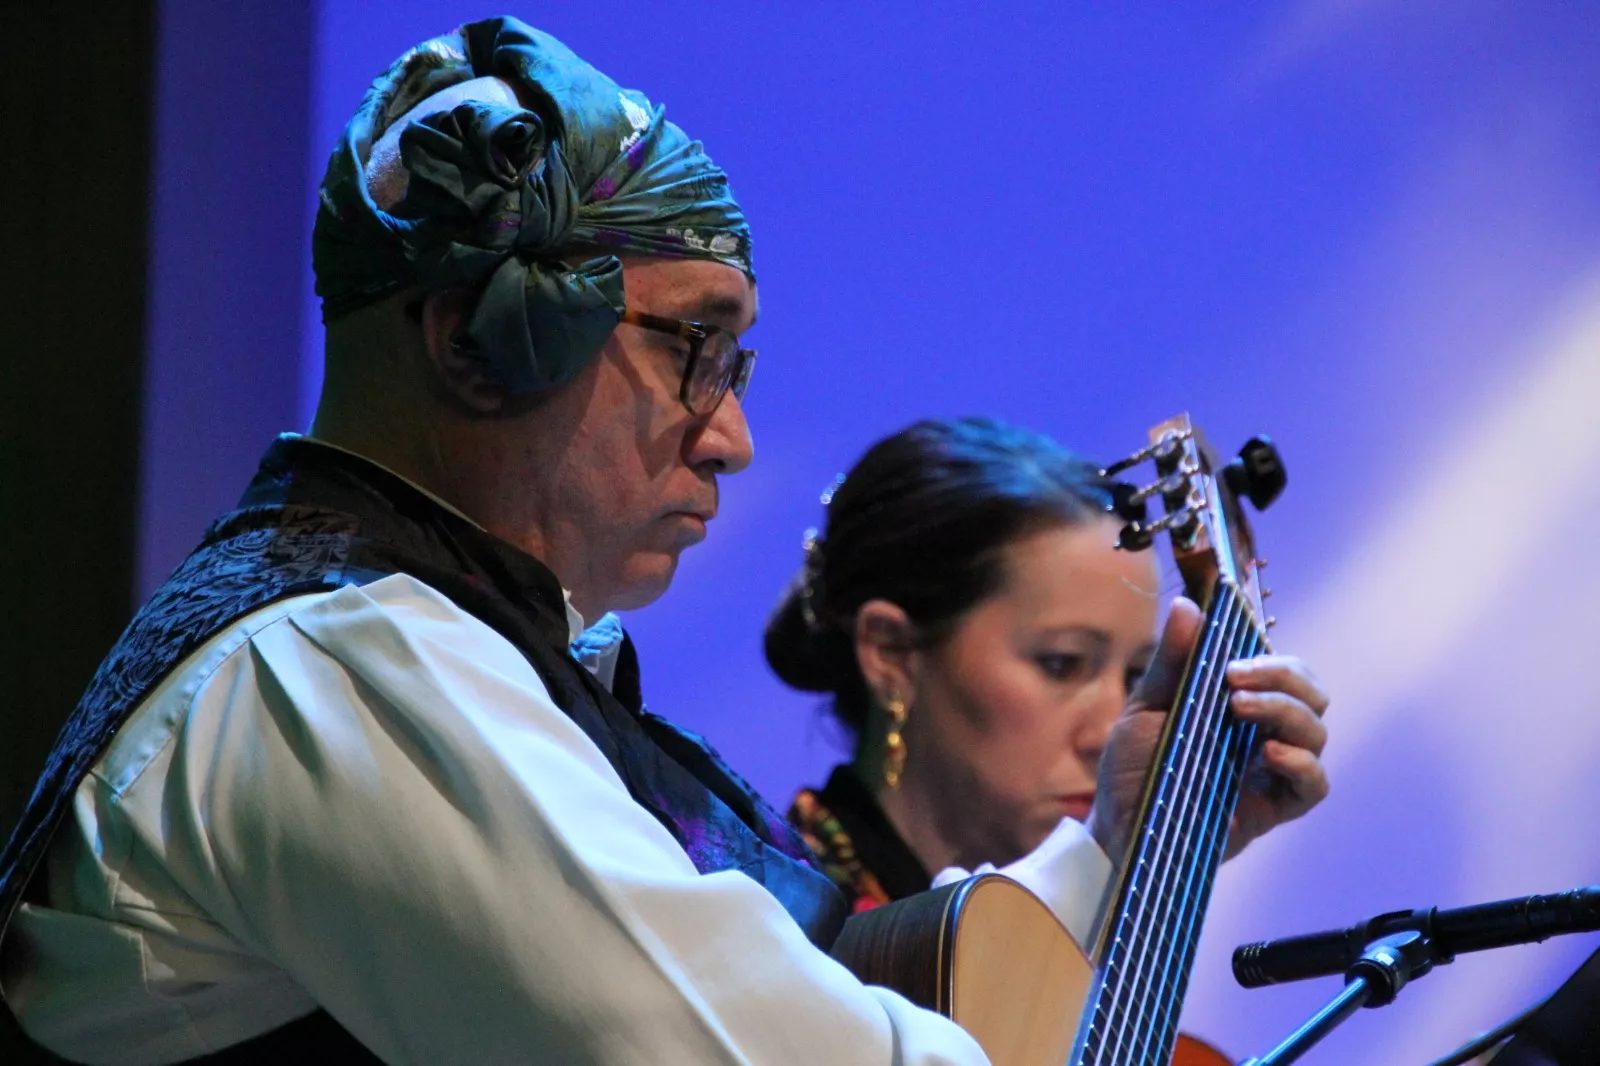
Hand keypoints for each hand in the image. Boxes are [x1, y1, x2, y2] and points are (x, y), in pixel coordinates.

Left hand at [1085, 597, 1329, 866]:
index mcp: (1237, 702)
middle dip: (1284, 677)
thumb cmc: (1132, 766)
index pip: (1282, 670)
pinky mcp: (1274, 808)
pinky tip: (1270, 753)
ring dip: (1286, 711)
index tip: (1235, 659)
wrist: (1117, 826)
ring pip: (1316, 731)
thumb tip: (1187, 606)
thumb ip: (1173, 662)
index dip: (1271, 658)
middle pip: (1310, 694)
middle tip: (1237, 679)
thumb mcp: (1145, 707)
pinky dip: (1301, 763)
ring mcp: (1272, 770)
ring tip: (1240, 709)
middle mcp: (1263, 732)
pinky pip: (1314, 784)